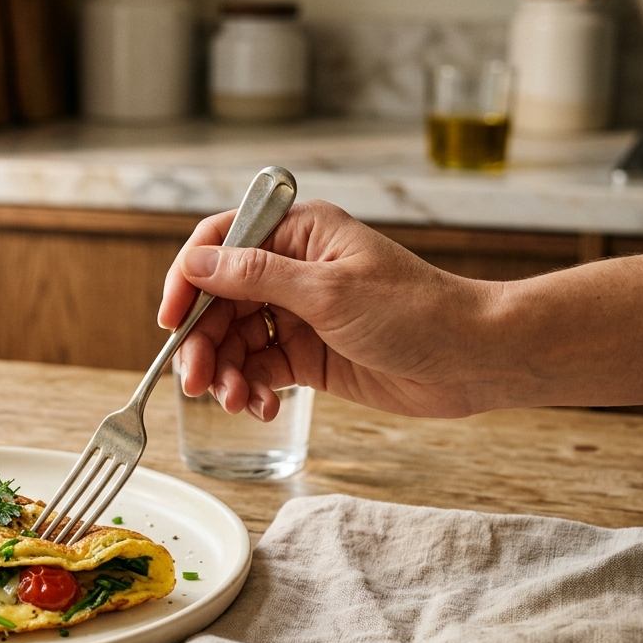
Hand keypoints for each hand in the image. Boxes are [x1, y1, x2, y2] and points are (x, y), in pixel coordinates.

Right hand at [158, 201, 501, 419]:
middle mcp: (291, 269)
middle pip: (218, 301)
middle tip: (197, 381)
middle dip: (203, 342)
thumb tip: (195, 264)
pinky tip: (263, 407)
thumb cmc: (416, 312)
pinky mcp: (307, 353)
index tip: (170, 319)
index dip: (187, 280)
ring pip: (234, 339)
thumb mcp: (329, 292)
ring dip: (225, 372)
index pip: (219, 244)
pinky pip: (259, 369)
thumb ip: (255, 277)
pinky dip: (252, 389)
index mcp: (297, 234)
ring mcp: (298, 313)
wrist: (472, 360)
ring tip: (237, 401)